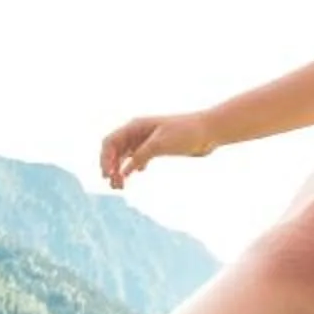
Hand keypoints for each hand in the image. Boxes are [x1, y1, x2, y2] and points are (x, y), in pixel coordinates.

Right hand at [99, 111, 216, 189]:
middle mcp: (138, 132)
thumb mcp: (159, 144)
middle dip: (111, 168)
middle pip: (115, 150)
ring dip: (120, 170)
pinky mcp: (157, 148)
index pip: (110, 142)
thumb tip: (124, 171)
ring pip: (126, 156)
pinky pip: (138, 159)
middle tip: (114, 185)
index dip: (105, 159)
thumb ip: (140, 156)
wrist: (209, 130)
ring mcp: (147, 140)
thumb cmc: (185, 132)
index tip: (109, 176)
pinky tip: (136, 174)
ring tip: (120, 187)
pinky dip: (133, 168)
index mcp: (135, 126)